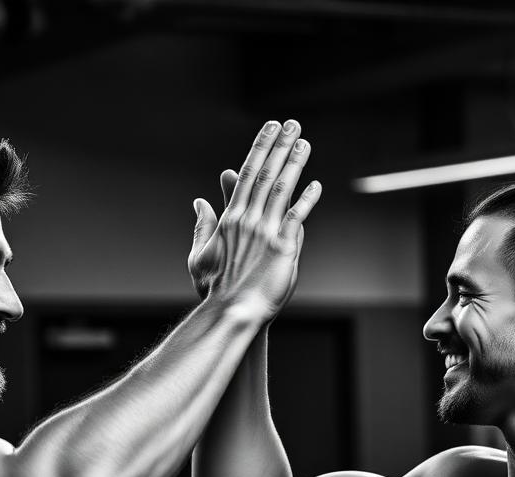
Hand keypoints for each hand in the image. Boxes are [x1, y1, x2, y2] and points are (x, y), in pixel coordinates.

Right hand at [187, 119, 320, 319]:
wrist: (231, 313)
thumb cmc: (215, 289)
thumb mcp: (199, 255)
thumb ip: (202, 226)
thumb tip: (199, 203)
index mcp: (230, 219)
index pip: (247, 175)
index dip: (260, 148)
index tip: (270, 129)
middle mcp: (248, 220)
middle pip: (266, 175)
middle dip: (279, 146)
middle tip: (292, 124)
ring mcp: (266, 233)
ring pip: (282, 189)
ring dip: (294, 164)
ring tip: (304, 143)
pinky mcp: (282, 248)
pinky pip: (296, 217)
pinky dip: (306, 200)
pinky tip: (315, 185)